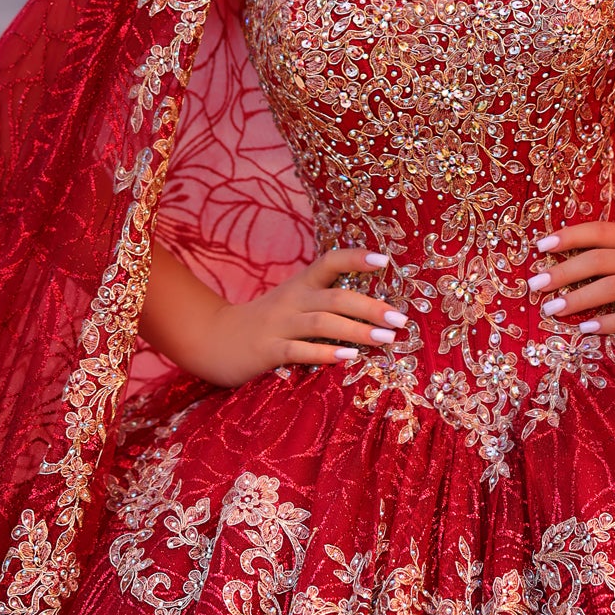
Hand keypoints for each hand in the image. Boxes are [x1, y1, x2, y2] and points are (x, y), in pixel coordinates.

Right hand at [154, 247, 406, 387]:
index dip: (356, 258)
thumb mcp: (293, 302)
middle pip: (335, 297)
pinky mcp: (266, 350)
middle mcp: (291, 299)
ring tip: (385, 339)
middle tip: (400, 320)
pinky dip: (325, 353)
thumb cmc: (267, 322)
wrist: (214, 339)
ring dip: (357, 330)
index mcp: (300, 284)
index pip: (330, 261)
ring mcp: (278, 325)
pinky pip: (299, 350)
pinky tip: (348, 357)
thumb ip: (326, 299)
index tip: (385, 261)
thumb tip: (376, 305)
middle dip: (371, 307)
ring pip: (322, 322)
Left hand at [526, 210, 614, 337]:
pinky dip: (609, 323)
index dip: (568, 235)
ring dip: (578, 299)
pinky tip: (587, 330)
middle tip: (533, 285)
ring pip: (611, 287)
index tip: (539, 245)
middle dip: (562, 271)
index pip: (600, 230)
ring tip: (552, 309)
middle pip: (597, 260)